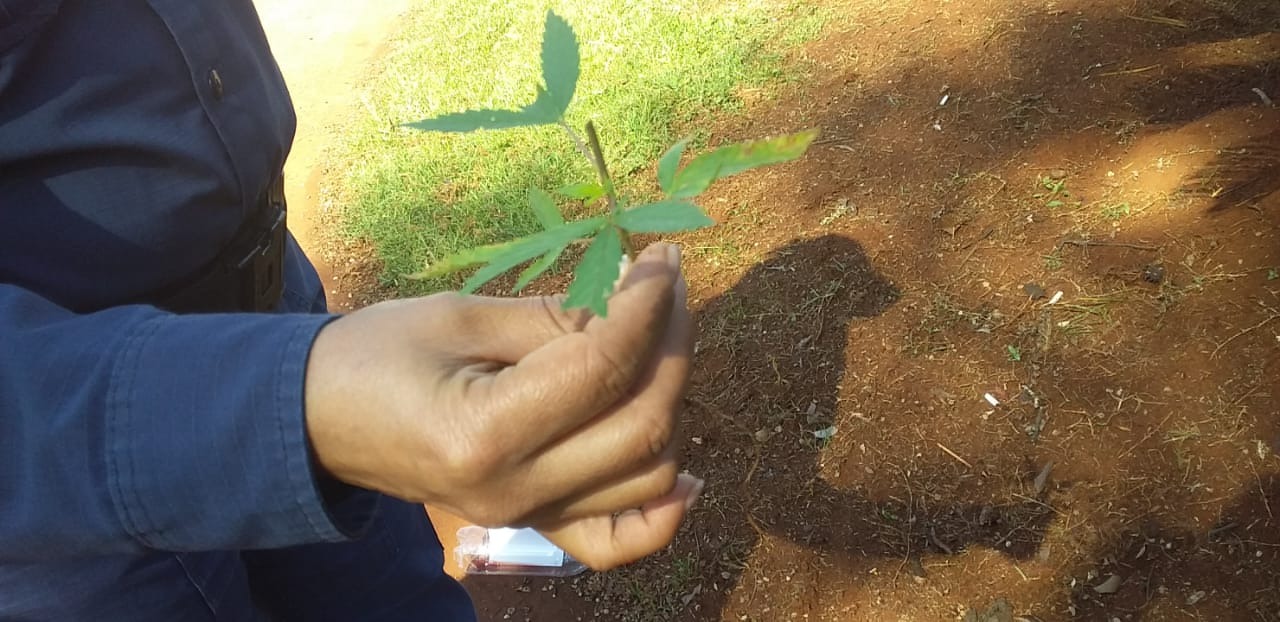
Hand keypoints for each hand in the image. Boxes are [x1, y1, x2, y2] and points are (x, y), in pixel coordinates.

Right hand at [304, 243, 701, 567]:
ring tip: (658, 339)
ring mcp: (527, 517)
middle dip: (671, 341)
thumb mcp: (460, 316)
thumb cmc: (376, 355)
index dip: (647, 306)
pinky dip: (661, 514)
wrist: (318, 421)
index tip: (662, 257)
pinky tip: (686, 474)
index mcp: (485, 433)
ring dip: (672, 399)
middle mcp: (516, 491)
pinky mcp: (533, 525)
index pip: (603, 368)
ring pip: (647, 472)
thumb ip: (555, 318)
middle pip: (642, 422)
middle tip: (667, 284)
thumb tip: (634, 300)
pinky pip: (616, 540)